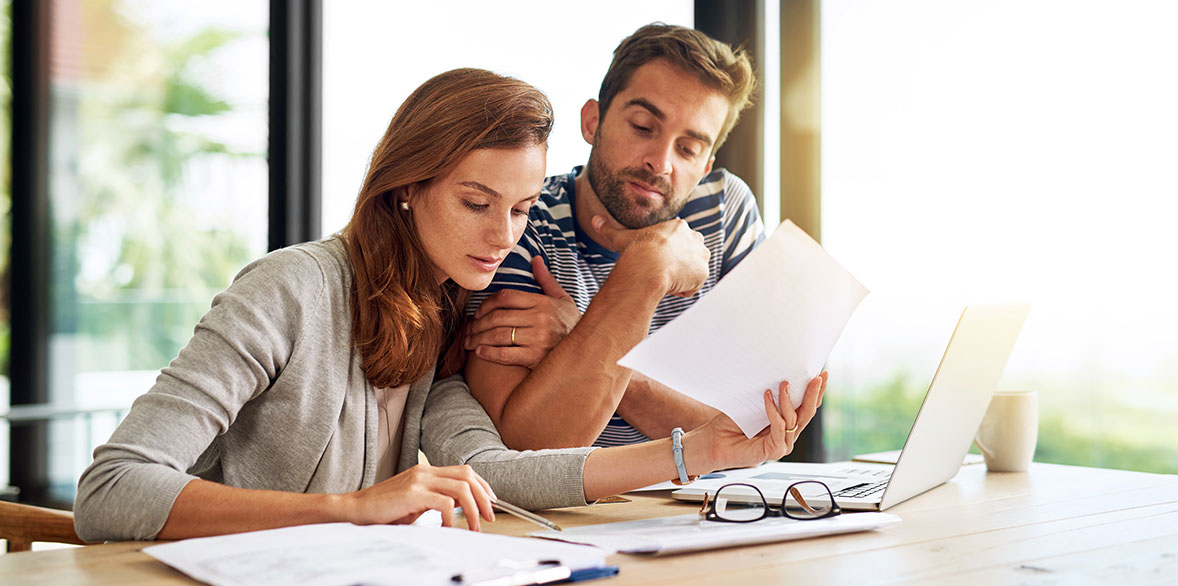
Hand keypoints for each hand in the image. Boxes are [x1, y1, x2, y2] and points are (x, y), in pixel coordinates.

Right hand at [344, 464, 495, 530]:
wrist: (355, 510)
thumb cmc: (384, 510)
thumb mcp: (416, 503)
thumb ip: (437, 500)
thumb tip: (461, 506)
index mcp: (427, 471)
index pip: (464, 471)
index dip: (482, 485)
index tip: (491, 502)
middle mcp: (425, 471)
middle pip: (468, 475)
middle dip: (484, 496)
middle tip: (489, 516)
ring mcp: (419, 480)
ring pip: (461, 487)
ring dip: (473, 508)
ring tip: (475, 526)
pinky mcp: (413, 493)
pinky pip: (444, 503)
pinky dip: (452, 517)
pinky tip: (449, 527)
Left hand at [464, 256, 580, 367]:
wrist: (586, 351)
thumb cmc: (571, 324)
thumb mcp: (562, 299)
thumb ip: (546, 280)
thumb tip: (535, 259)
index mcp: (543, 302)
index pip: (506, 297)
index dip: (487, 304)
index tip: (478, 312)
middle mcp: (540, 318)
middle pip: (498, 316)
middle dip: (478, 323)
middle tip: (468, 329)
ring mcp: (538, 339)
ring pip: (498, 335)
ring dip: (479, 338)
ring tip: (469, 341)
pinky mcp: (535, 358)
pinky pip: (505, 354)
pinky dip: (489, 353)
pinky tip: (480, 352)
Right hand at [591, 215, 708, 297]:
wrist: (649, 268)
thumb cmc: (636, 252)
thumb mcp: (621, 238)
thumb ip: (609, 229)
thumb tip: (594, 220)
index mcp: (679, 227)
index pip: (677, 243)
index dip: (665, 255)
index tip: (654, 261)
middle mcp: (695, 238)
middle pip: (689, 255)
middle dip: (677, 265)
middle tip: (660, 271)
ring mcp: (701, 255)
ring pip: (691, 271)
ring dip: (679, 278)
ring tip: (663, 279)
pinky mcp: (703, 272)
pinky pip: (693, 286)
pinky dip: (682, 290)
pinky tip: (670, 287)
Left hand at [685, 372, 827, 473]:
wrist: (713, 441)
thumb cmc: (729, 422)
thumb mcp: (752, 402)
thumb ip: (768, 393)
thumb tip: (780, 372)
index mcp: (785, 422)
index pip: (805, 406)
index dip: (815, 391)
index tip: (821, 373)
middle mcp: (787, 434)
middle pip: (807, 413)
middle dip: (814, 394)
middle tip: (817, 377)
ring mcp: (783, 443)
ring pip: (794, 419)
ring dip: (789, 399)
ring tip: (784, 383)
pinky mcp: (775, 450)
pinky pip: (779, 426)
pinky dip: (774, 410)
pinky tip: (766, 397)